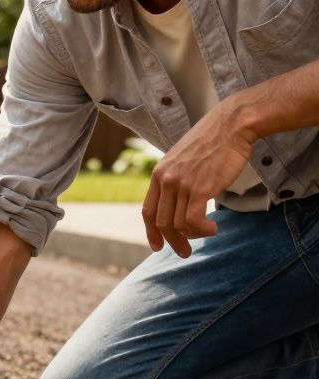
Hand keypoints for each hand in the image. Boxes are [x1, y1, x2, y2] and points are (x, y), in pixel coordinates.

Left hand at [141, 99, 254, 257]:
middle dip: (172, 242)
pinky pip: (194, 220)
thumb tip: (179, 202)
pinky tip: (213, 228)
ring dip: (192, 236)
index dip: (151, 232)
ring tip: (207, 234)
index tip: (157, 246)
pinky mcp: (199, 188)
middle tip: (185, 252)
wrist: (232, 124)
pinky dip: (203, 230)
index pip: (148, 211)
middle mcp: (165, 180)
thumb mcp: (184, 159)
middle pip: (161, 222)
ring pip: (178, 224)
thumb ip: (176, 178)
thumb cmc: (213, 141)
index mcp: (158, 174)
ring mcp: (181, 184)